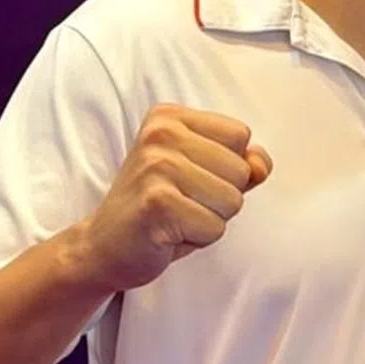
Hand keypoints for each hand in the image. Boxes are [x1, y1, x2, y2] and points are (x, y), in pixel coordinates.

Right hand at [79, 104, 272, 292]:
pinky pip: (215, 227)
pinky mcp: (157, 203)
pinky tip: (168, 233)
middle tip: (181, 202)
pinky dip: (199, 239)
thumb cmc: (162, 208)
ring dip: (211, 219)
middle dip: (221, 197)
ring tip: (176, 217)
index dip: (227, 166)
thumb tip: (261, 164)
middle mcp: (161, 133)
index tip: (189, 177)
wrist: (103, 247)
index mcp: (170, 116)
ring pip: (233, 200)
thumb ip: (242, 162)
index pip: (240, 135)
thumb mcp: (205, 175)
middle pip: (241, 169)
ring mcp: (157, 166)